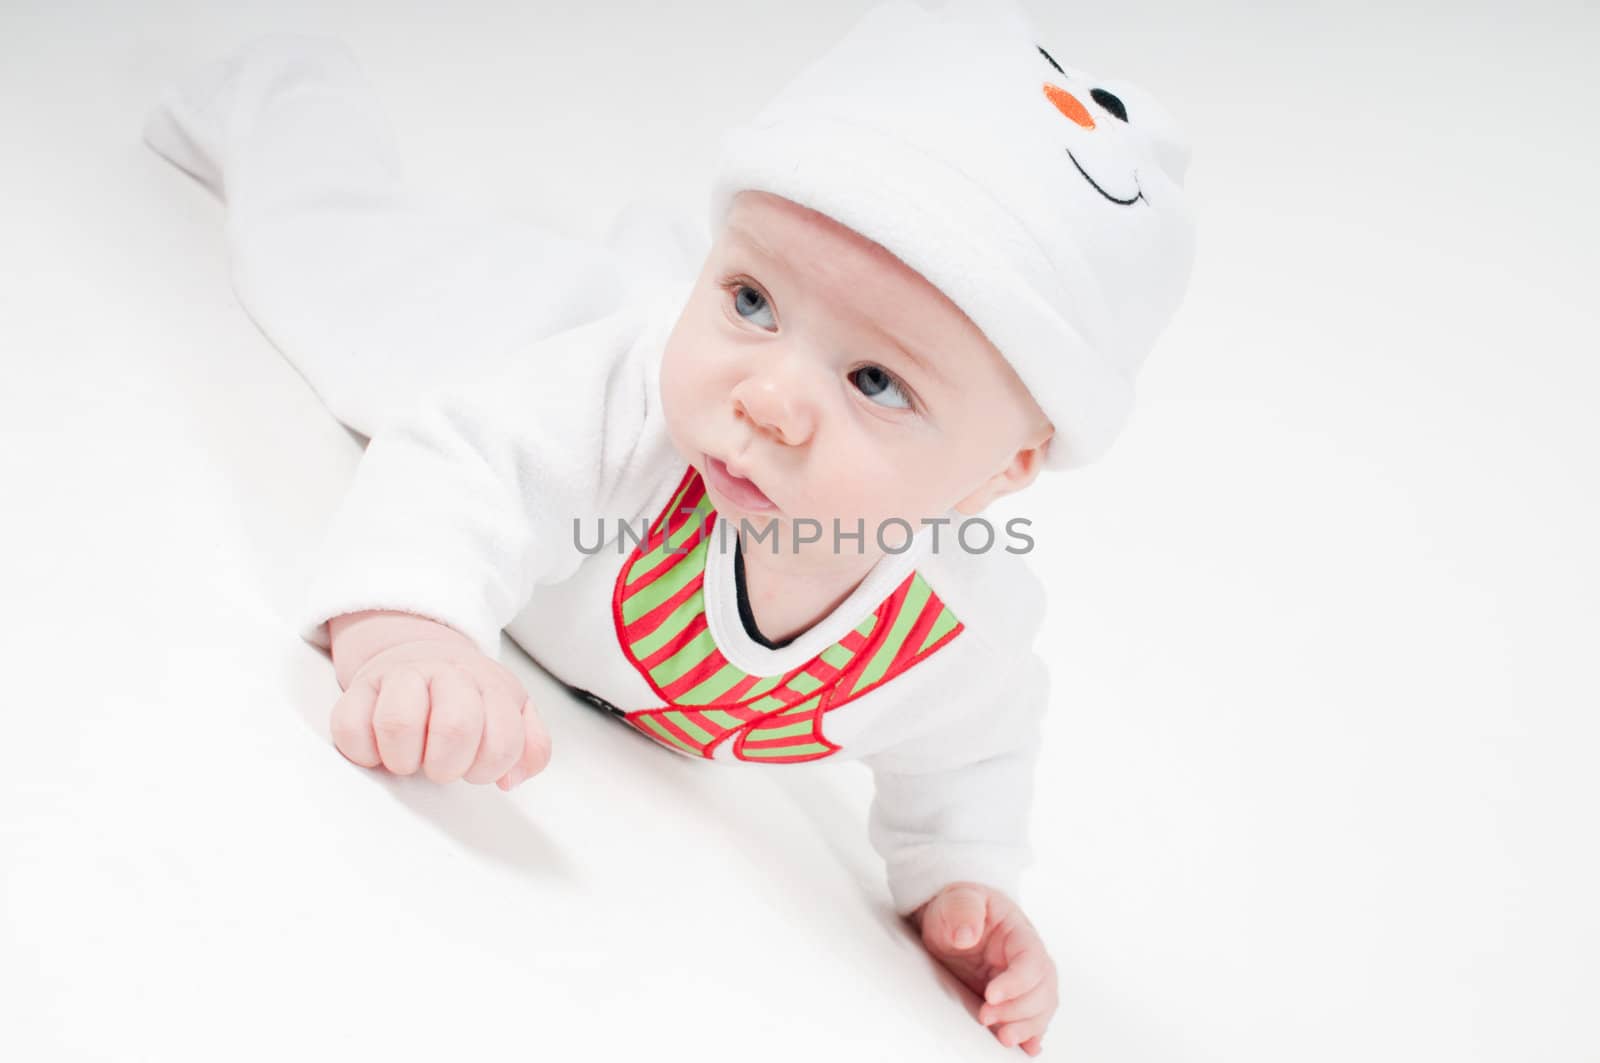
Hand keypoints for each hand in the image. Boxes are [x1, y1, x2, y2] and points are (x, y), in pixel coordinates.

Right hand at [328, 634, 550, 788]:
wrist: (421, 654)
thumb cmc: (469, 697)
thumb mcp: (513, 713)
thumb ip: (531, 747)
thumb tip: (512, 778)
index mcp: (490, 686)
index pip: (502, 741)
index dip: (488, 769)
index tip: (476, 768)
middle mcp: (447, 675)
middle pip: (455, 728)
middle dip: (448, 766)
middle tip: (441, 767)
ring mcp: (400, 677)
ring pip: (398, 723)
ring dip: (404, 759)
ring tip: (409, 758)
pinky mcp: (358, 690)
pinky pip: (350, 728)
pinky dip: (364, 753)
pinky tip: (379, 750)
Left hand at [912, 882, 1057, 1054]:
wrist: (951, 922)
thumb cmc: (957, 908)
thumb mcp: (955, 901)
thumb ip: (962, 910)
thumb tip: (966, 935)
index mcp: (1019, 933)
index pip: (1031, 960)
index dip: (1016, 982)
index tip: (990, 995)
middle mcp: (1028, 959)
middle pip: (1043, 989)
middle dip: (1019, 1009)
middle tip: (986, 1017)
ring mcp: (1023, 980)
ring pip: (1042, 1007)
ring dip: (1026, 1026)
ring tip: (1003, 1037)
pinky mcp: (1013, 998)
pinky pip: (1032, 1017)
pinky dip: (1032, 1034)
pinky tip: (1027, 1048)